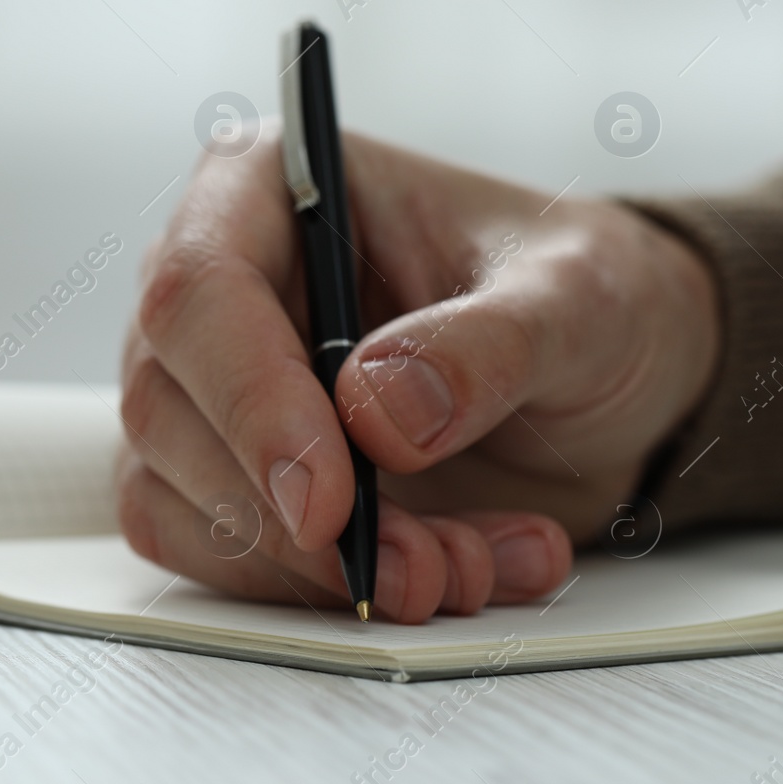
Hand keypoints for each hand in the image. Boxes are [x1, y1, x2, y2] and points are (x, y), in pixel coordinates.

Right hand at [117, 128, 719, 621]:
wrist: (613, 376)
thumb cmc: (588, 293)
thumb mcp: (576, 297)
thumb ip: (486, 345)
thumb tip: (374, 413)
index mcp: (276, 189)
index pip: (200, 288)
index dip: (250, 401)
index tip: (328, 500)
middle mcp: (228, 288)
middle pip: (168, 409)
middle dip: (293, 518)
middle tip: (422, 566)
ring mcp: (223, 391)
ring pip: (187, 503)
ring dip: (318, 572)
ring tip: (467, 567)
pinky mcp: (245, 481)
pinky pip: (232, 563)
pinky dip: (331, 594)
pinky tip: (459, 568)